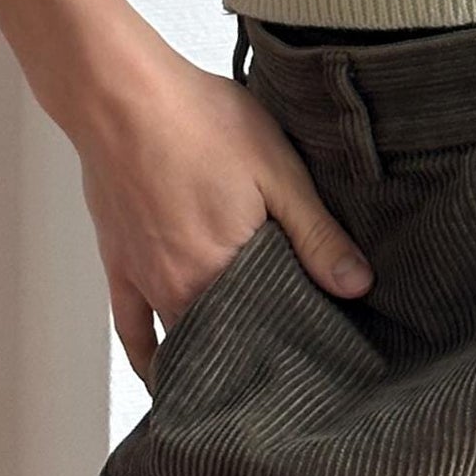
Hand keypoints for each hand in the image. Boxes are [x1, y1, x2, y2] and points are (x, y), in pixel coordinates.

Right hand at [67, 34, 376, 387]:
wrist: (122, 96)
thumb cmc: (200, 122)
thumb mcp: (277, 170)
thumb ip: (316, 234)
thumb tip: (357, 286)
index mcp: (224, 273)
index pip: (268, 335)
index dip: (295, 343)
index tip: (320, 353)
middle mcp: (180, 292)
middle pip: (225, 344)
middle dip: (255, 356)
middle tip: (287, 365)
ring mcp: (145, 282)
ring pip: (181, 342)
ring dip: (209, 360)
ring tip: (240, 379)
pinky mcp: (118, 265)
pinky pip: (131, 331)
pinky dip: (150, 358)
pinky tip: (163, 376)